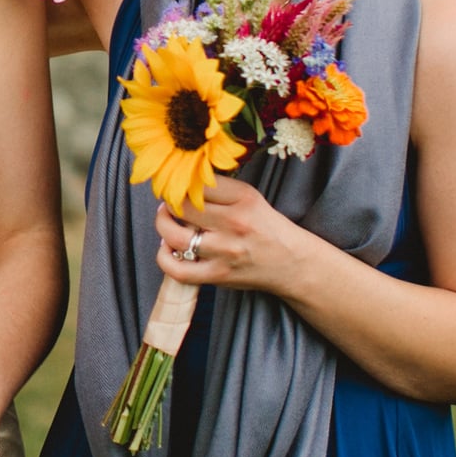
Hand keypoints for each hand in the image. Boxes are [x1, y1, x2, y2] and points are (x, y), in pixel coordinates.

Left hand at [152, 177, 312, 297]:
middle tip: (169, 201)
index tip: (177, 184)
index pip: (198, 183)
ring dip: (163, 225)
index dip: (181, 182)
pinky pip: (178, 269)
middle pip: (183, 207)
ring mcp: (225, 252)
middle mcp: (234, 223)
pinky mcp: (219, 275)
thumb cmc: (267, 227)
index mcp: (243, 198)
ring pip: (175, 236)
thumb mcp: (250, 198)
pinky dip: (164, 257)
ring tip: (166, 220)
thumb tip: (181, 181)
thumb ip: (218, 189)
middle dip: (169, 202)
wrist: (292, 263)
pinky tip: (168, 247)